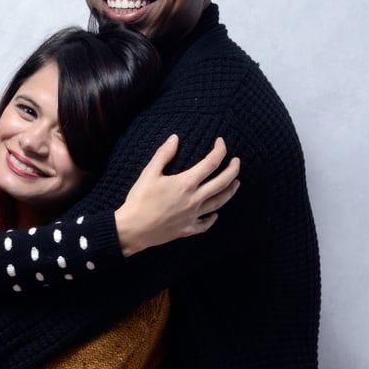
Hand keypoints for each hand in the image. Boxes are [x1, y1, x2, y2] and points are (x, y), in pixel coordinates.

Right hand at [114, 136, 240, 256]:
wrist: (132, 229)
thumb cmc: (139, 200)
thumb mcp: (148, 174)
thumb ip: (163, 155)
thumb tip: (175, 138)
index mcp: (186, 183)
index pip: (211, 162)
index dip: (220, 150)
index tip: (221, 142)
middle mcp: (195, 199)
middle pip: (223, 182)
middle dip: (233, 169)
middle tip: (237, 161)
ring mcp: (193, 216)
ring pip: (219, 202)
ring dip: (230, 191)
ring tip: (236, 183)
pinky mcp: (187, 229)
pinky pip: (206, 224)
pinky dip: (213, 218)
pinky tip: (215, 214)